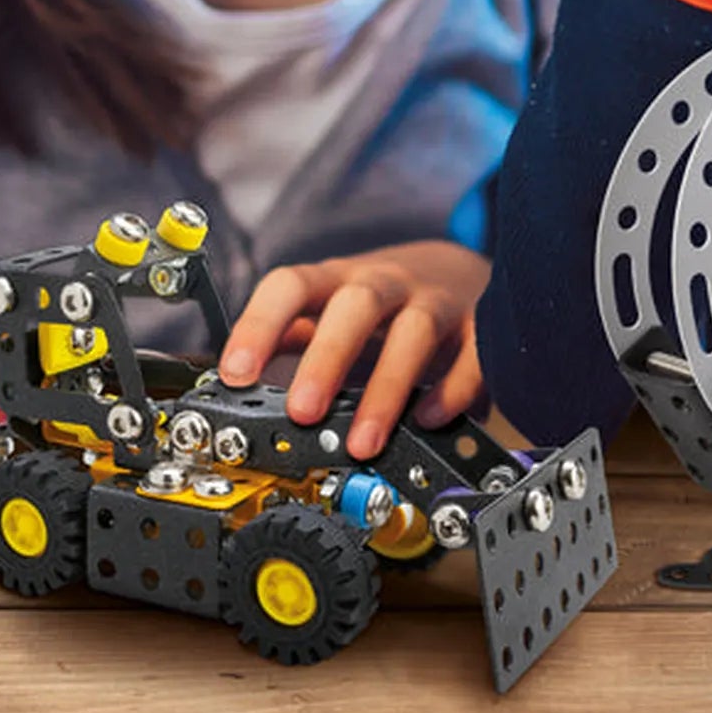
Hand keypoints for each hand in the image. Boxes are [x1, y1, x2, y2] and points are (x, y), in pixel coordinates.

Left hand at [216, 241, 489, 460]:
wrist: (460, 270)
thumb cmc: (381, 303)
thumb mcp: (329, 309)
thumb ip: (289, 340)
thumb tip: (232, 388)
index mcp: (337, 280)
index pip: (290, 285)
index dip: (260, 325)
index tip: (235, 373)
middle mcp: (386, 283)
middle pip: (356, 304)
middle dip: (327, 358)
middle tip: (301, 411)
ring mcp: (436, 301)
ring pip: (416, 330)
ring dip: (387, 387)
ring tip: (363, 442)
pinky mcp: (479, 325)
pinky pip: (472, 353)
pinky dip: (452, 389)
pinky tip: (430, 421)